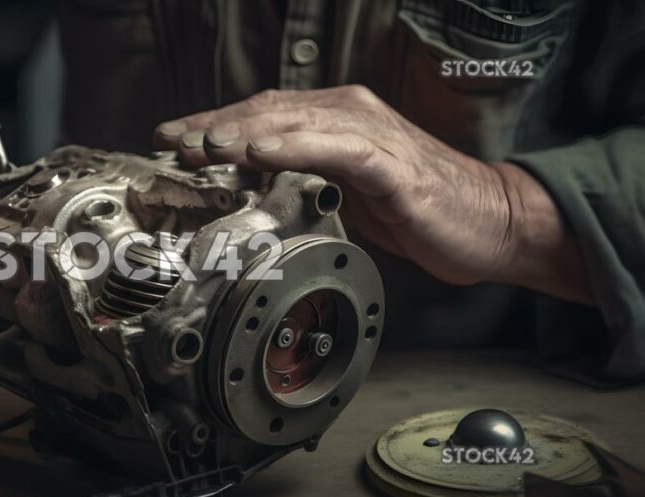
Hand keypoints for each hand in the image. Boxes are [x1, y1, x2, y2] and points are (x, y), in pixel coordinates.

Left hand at [154, 86, 589, 302]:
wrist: (488, 222)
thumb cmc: (414, 208)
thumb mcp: (341, 192)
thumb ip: (299, 179)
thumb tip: (247, 187)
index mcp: (332, 122)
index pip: (260, 116)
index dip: (212, 126)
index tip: (170, 141)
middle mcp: (348, 117)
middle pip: (267, 112)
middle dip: (214, 128)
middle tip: (172, 143)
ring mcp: (370, 136)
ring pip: (294, 123)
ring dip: (243, 132)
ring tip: (203, 145)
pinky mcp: (391, 164)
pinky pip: (336, 150)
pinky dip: (295, 149)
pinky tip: (261, 154)